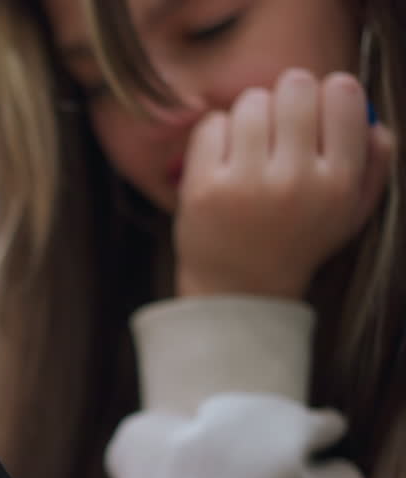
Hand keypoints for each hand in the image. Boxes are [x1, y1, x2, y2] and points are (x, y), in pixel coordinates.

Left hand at [174, 69, 395, 298]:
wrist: (240, 289)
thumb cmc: (298, 241)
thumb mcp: (350, 213)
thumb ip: (374, 166)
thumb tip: (375, 119)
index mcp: (337, 182)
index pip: (343, 94)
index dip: (329, 92)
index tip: (318, 110)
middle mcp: (294, 180)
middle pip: (294, 87)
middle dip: (288, 96)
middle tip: (281, 121)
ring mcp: (245, 183)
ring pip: (251, 101)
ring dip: (251, 113)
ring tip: (252, 142)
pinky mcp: (203, 187)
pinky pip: (212, 124)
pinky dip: (218, 132)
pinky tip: (225, 156)